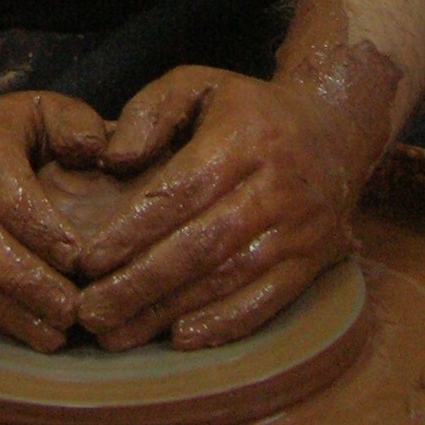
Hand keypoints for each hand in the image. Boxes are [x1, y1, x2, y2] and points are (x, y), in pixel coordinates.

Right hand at [0, 91, 107, 351]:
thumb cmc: (16, 132)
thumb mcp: (51, 110)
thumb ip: (80, 127)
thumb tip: (102, 153)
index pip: (0, 186)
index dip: (37, 224)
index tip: (78, 257)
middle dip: (24, 280)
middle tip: (70, 310)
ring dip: (6, 309)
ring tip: (53, 334)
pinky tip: (24, 330)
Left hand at [75, 52, 395, 351]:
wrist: (335, 132)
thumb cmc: (248, 111)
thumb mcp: (198, 85)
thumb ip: (150, 112)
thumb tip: (114, 160)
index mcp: (244, 139)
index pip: (181, 193)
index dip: (133, 231)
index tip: (88, 261)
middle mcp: (276, 188)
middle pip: (201, 247)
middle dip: (140, 285)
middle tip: (90, 312)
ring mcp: (298, 231)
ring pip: (227, 280)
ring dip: (168, 312)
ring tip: (116, 335)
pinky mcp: (312, 263)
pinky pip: (267, 302)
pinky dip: (223, 324)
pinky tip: (179, 338)